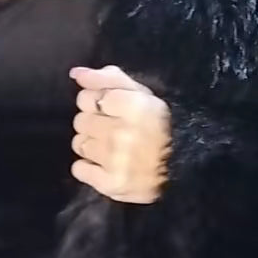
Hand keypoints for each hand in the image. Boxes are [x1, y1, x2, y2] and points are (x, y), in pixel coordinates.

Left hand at [69, 65, 170, 203]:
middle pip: (81, 121)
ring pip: (79, 144)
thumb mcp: (143, 95)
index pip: (87, 97)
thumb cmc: (160, 127)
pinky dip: (88, 169)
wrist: (182, 169)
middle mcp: (123, 133)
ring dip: (92, 145)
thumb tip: (76, 74)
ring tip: (111, 149)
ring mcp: (115, 160)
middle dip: (94, 123)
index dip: (96, 102)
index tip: (110, 110)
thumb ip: (109, 79)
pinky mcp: (110, 183)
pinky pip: (78, 169)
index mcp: (135, 106)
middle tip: (113, 130)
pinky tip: (105, 166)